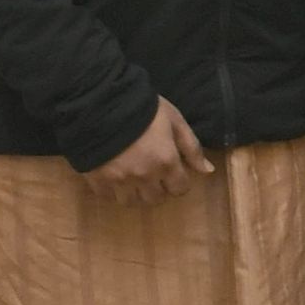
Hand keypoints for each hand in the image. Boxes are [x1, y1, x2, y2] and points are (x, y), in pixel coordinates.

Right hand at [83, 97, 213, 205]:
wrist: (101, 103)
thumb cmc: (144, 109)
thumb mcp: (175, 122)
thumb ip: (192, 148)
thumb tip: (207, 171)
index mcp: (166, 163)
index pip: (180, 189)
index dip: (179, 181)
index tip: (173, 172)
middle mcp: (144, 177)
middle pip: (155, 199)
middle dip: (157, 188)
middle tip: (152, 173)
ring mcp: (119, 181)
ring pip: (130, 202)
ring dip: (134, 193)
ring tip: (132, 177)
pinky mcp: (97, 180)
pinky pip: (107, 197)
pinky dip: (112, 190)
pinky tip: (113, 175)